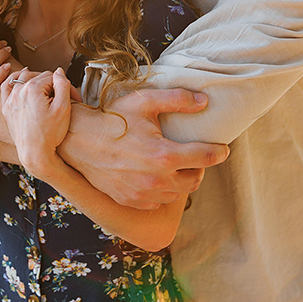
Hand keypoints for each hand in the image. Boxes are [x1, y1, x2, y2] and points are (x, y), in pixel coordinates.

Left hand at [1, 68, 71, 176]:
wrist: (35, 154)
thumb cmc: (50, 134)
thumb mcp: (63, 108)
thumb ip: (63, 85)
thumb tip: (59, 71)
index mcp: (33, 89)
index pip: (52, 77)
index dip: (65, 86)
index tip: (74, 98)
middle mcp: (18, 91)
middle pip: (39, 77)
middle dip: (52, 84)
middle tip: (63, 97)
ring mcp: (10, 100)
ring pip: (23, 78)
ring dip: (35, 79)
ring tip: (45, 86)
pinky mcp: (6, 109)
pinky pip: (7, 87)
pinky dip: (13, 80)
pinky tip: (20, 78)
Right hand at [60, 87, 229, 208]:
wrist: (78, 140)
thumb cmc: (113, 118)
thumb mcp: (145, 101)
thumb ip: (178, 100)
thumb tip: (204, 102)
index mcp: (165, 155)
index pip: (205, 157)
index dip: (218, 152)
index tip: (224, 149)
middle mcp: (157, 180)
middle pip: (195, 180)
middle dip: (199, 168)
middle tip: (194, 155)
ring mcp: (143, 194)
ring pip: (177, 194)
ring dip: (181, 180)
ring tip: (175, 165)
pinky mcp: (131, 201)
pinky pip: (157, 201)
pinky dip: (163, 191)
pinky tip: (157, 176)